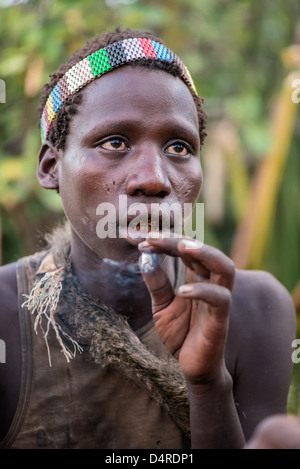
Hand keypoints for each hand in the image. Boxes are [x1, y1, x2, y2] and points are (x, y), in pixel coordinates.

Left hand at [138, 236, 234, 384]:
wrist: (192, 369)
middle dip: (180, 240)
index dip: (164, 241)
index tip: (139, 238)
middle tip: (154, 236)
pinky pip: (220, 299)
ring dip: (204, 253)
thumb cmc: (181, 334)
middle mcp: (210, 284)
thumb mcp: (161, 306)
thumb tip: (144, 257)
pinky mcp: (221, 321)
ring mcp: (218, 301)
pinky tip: (181, 291)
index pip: (185, 250)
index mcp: (197, 278)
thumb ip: (157, 283)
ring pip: (225, 268)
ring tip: (181, 246)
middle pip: (204, 251)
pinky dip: (202, 291)